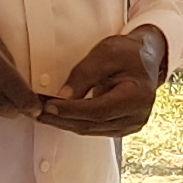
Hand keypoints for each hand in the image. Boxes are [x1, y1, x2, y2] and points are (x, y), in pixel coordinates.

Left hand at [36, 27, 166, 138]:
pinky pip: (94, 129)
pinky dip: (74, 122)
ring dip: (64, 123)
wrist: (146, 58)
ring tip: (42, 113)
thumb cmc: (128, 52)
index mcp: (137, 97)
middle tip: (36, 111)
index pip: (98, 110)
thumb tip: (63, 97)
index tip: (47, 106)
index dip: (71, 111)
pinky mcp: (122, 128)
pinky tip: (58, 115)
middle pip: (92, 124)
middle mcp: (137, 117)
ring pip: (90, 130)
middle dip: (62, 119)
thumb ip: (85, 74)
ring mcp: (130, 125)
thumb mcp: (106, 53)